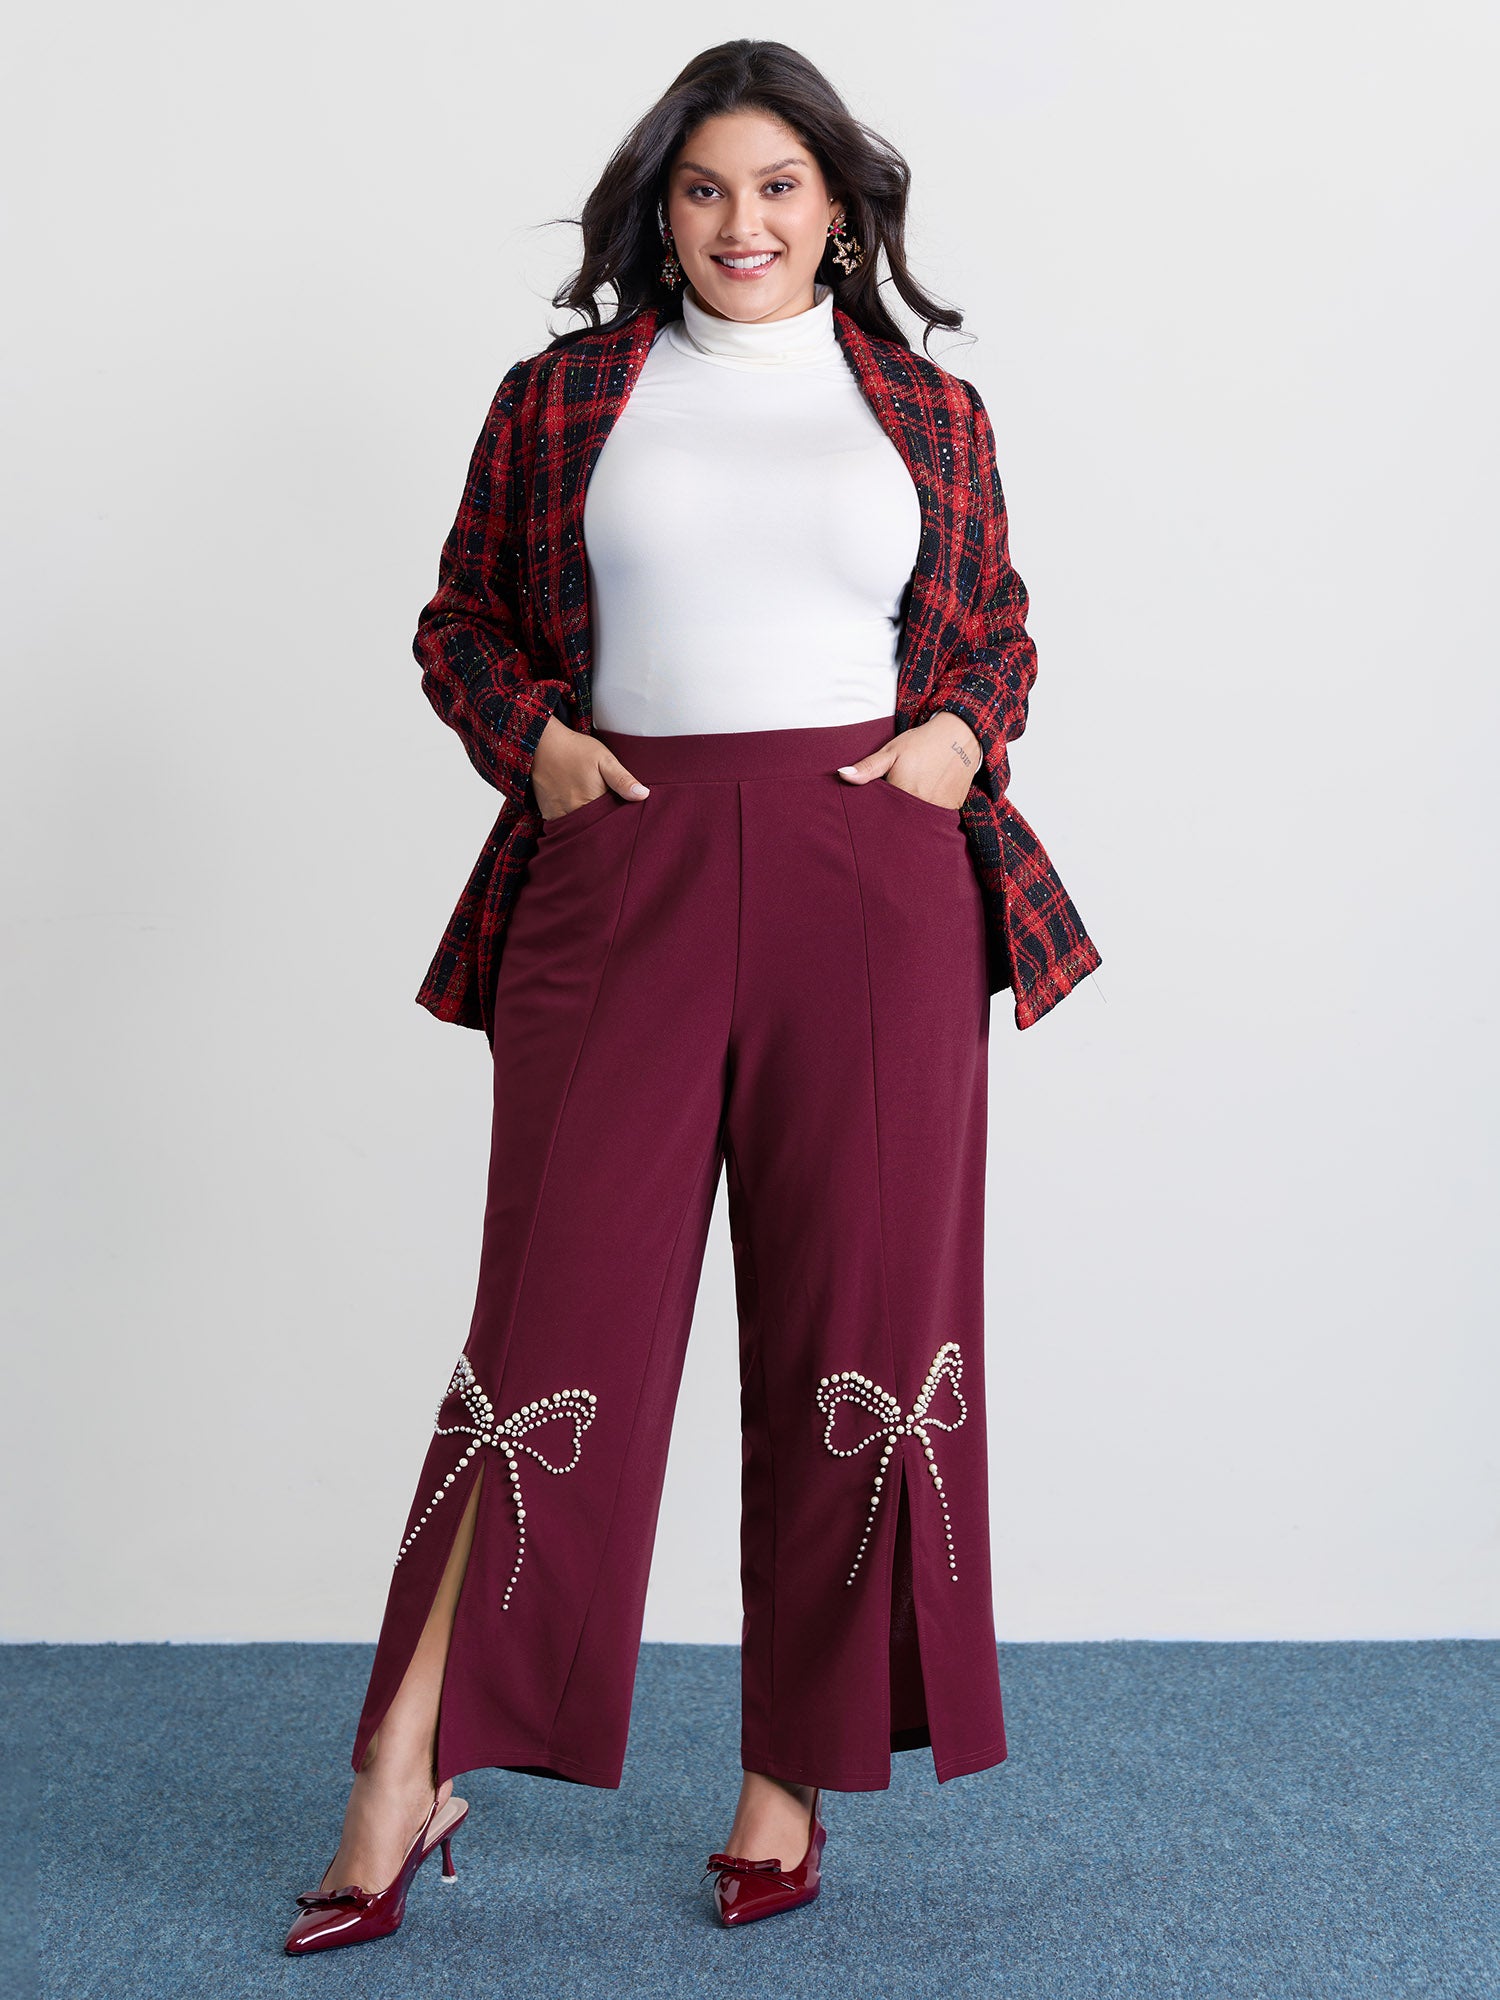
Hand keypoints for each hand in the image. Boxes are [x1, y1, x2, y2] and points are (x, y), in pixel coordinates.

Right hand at [530, 716, 649, 820]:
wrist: (542, 743)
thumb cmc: (576, 750)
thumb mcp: (604, 759)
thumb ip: (622, 780)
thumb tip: (643, 795)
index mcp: (592, 801)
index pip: (611, 823)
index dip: (619, 823)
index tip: (624, 820)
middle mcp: (575, 812)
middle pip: (594, 830)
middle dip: (603, 829)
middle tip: (609, 821)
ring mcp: (560, 815)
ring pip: (579, 830)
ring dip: (587, 828)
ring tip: (594, 818)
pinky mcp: (548, 814)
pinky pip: (563, 826)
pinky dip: (571, 825)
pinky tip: (578, 815)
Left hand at [835, 712, 980, 809]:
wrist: (960, 735)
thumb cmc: (921, 742)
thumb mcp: (891, 752)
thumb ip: (868, 767)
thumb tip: (842, 775)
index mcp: (903, 791)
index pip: (882, 813)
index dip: (876, 814)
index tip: (872, 815)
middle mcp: (922, 803)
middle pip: (900, 821)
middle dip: (893, 821)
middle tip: (889, 816)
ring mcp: (939, 808)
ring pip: (918, 822)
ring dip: (911, 820)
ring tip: (908, 810)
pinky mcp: (952, 808)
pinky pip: (936, 819)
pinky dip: (928, 816)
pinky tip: (924, 807)